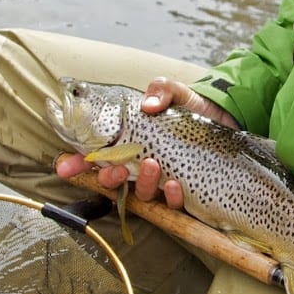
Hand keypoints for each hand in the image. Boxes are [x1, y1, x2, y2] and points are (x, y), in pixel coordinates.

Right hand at [55, 77, 237, 207]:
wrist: (228, 120)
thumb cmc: (194, 108)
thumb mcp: (176, 92)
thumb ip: (161, 90)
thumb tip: (148, 105)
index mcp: (131, 143)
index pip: (96, 156)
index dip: (77, 164)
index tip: (65, 168)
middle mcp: (142, 166)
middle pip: (114, 181)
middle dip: (108, 178)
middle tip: (116, 169)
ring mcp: (162, 181)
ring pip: (142, 194)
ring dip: (144, 183)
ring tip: (153, 165)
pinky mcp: (185, 192)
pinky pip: (171, 203)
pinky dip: (170, 196)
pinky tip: (175, 184)